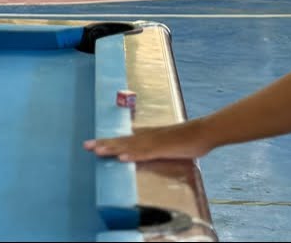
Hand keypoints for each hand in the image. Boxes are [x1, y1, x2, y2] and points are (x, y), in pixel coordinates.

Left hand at [84, 120, 210, 162]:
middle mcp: (148, 137)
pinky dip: (134, 155)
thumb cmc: (189, 139)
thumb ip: (157, 149)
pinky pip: (146, 153)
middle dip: (104, 144)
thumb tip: (148, 153)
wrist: (204, 131)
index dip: (109, 142)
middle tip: (86, 146)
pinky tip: (122, 158)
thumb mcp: (169, 144)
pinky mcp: (163, 149)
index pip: (125, 140)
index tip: (93, 144)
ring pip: (130, 146)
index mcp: (148, 137)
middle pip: (122, 141)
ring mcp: (155, 142)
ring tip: (98, 151)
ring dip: (114, 148)